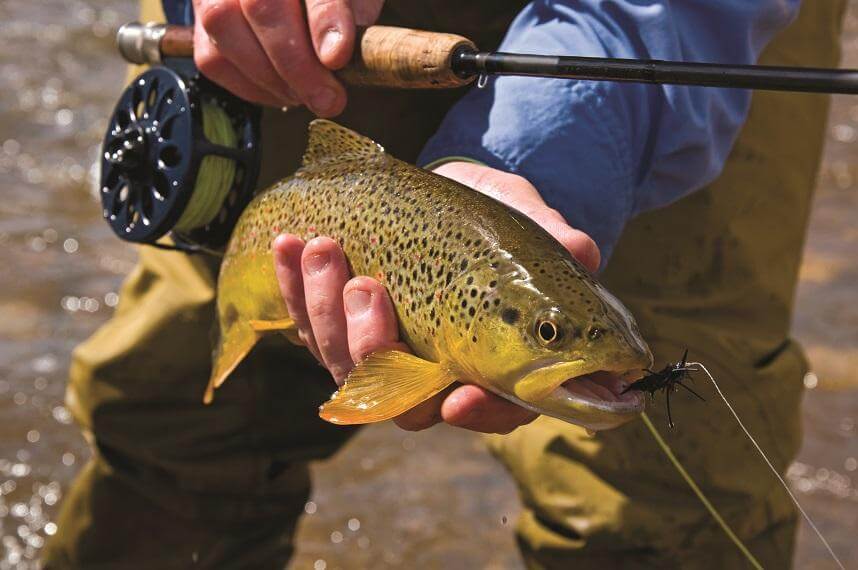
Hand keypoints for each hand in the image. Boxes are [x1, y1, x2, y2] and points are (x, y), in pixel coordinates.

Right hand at [192, 0, 384, 114]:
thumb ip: (355, 12)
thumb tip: (337, 52)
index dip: (325, 19)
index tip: (337, 56)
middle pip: (262, 7)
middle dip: (298, 66)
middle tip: (328, 98)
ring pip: (227, 31)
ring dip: (272, 79)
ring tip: (305, 95)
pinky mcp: (201, 17)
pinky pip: (214, 60)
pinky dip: (250, 86)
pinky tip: (281, 92)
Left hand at [272, 162, 600, 432]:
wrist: (451, 195)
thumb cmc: (500, 217)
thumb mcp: (530, 219)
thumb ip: (555, 239)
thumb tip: (584, 253)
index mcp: (494, 363)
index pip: (492, 410)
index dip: (477, 414)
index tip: (458, 398)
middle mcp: (435, 372)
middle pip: (401, 401)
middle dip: (372, 348)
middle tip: (366, 287)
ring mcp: (386, 353)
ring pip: (346, 367)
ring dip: (324, 312)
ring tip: (324, 249)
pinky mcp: (344, 327)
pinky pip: (310, 327)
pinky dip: (293, 288)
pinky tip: (290, 245)